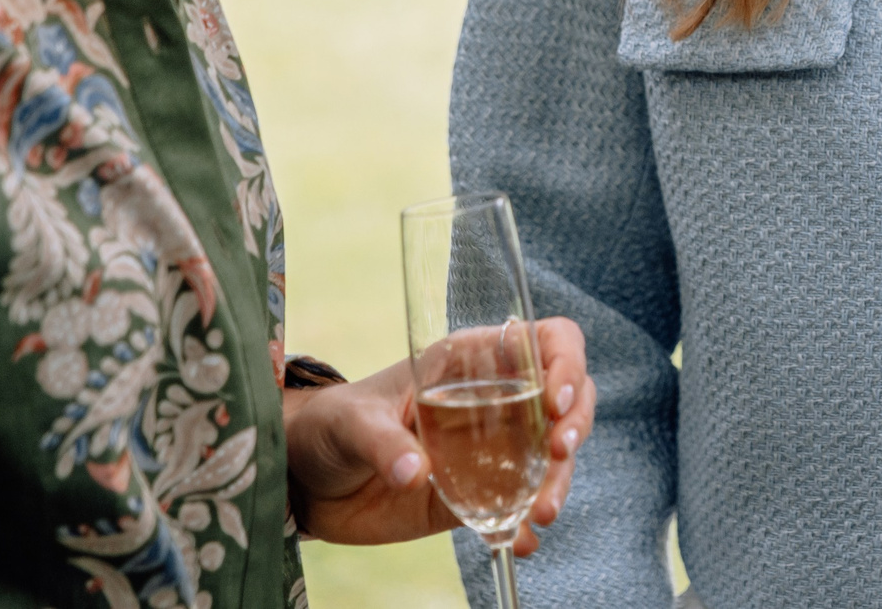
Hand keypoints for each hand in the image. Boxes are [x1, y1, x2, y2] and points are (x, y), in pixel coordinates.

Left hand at [284, 320, 595, 548]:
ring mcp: (492, 448)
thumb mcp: (351, 422)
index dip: (566, 363)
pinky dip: (527, 524)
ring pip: (552, 456)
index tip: (556, 401)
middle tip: (558, 457)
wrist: (307, 481)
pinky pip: (519, 505)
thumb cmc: (328, 426)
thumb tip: (418, 472)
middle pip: (567, 399)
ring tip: (542, 514)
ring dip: (558, 482)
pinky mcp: (479, 493)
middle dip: (575, 426)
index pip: (546, 341)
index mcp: (471, 360)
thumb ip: (384, 442)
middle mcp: (494, 399)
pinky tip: (522, 541)